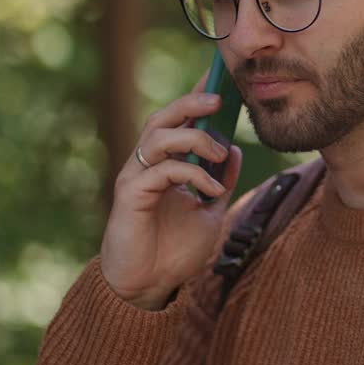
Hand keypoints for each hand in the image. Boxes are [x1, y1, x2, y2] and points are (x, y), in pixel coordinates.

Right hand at [100, 70, 242, 309]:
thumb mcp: (209, 211)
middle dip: (190, 103)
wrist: (149, 287)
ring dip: (194, 138)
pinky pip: (161, 170)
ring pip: (158, 136)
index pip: (179, 122)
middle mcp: (147, 165)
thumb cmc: (173, 251)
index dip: (195, 98)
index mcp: (165, 164)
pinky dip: (192, 173)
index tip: (218, 78)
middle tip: (218, 99)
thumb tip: (232, 149)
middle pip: (163, 118)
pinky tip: (211, 189)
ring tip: (219, 152)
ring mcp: (136, 177)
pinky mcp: (130, 195)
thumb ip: (219, 181)